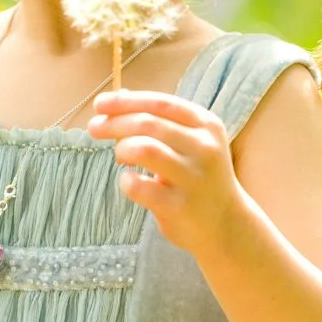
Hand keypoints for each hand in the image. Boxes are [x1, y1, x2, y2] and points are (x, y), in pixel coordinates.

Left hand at [86, 89, 244, 255]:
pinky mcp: (181, 206)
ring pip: (144, 149)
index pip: (160, 103)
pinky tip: (129, 181)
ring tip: (121, 158)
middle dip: (114, 123)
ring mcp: (194, 177)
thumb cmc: (198, 176)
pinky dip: (126, 181)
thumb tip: (119, 96)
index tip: (99, 105)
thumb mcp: (190, 142)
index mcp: (206, 125)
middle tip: (94, 128)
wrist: (226, 225)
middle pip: (147, 123)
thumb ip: (159, 120)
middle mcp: (204, 147)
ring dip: (122, 149)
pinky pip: (140, 186)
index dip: (126, 102)